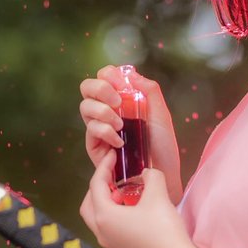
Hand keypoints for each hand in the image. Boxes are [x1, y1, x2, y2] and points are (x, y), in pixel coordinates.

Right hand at [79, 65, 182, 204]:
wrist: (161, 173)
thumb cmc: (162, 145)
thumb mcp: (161, 114)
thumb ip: (150, 90)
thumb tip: (131, 74)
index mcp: (122, 99)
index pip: (104, 76)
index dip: (109, 75)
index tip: (123, 85)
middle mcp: (107, 110)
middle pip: (87, 87)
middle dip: (100, 89)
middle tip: (118, 103)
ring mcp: (99, 127)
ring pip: (85, 107)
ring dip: (103, 112)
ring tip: (121, 126)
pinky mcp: (95, 146)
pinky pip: (91, 130)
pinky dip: (105, 132)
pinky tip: (119, 142)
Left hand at [80, 152, 206, 247]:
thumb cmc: (163, 228)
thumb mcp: (158, 195)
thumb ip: (151, 176)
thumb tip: (147, 172)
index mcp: (104, 216)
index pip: (96, 185)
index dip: (105, 166)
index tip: (114, 154)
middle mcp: (101, 230)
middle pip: (89, 203)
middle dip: (99, 186)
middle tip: (114, 174)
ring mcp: (109, 242)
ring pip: (96, 216)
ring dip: (106, 201)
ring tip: (123, 190)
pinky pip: (107, 226)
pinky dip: (113, 213)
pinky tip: (131, 207)